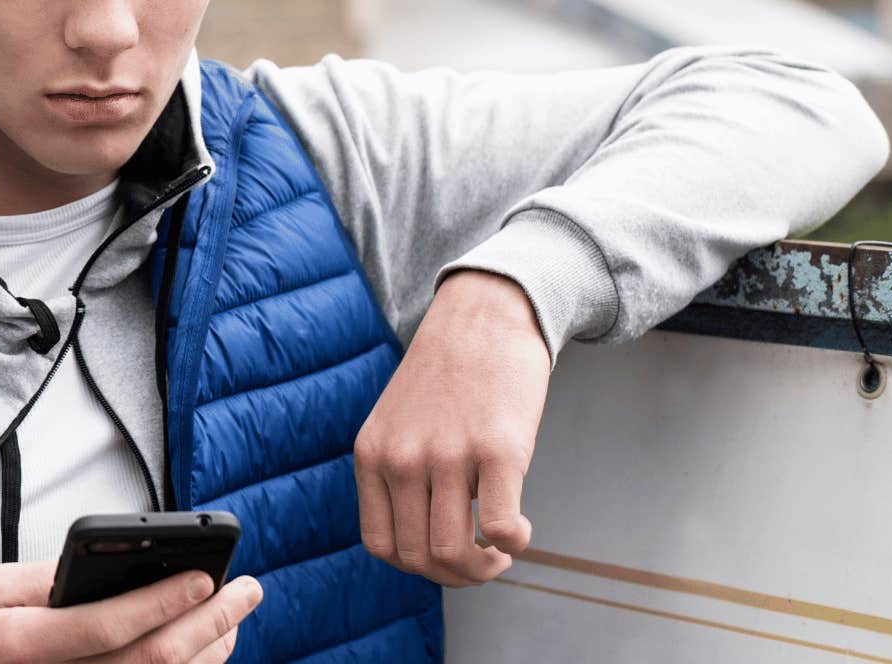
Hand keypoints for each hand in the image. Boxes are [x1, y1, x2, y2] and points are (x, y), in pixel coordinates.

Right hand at [0, 560, 262, 663]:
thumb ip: (49, 577)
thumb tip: (116, 564)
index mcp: (22, 644)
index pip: (104, 628)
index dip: (159, 603)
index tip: (205, 578)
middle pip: (149, 661)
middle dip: (209, 623)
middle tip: (247, 590)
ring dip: (212, 650)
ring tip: (237, 614)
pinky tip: (211, 647)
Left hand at [353, 269, 548, 586]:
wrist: (483, 314)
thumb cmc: (448, 375)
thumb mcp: (398, 421)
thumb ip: (398, 472)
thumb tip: (425, 541)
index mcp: (371, 454)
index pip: (381, 545)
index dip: (417, 567)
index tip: (446, 556)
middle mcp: (402, 459)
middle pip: (418, 559)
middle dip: (456, 576)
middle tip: (484, 561)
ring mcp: (448, 454)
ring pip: (454, 553)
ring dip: (485, 569)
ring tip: (502, 550)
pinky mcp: (498, 449)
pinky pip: (500, 527)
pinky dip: (514, 544)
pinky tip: (520, 530)